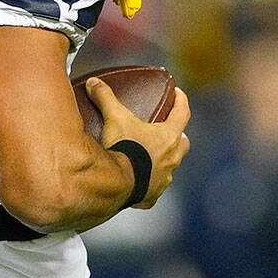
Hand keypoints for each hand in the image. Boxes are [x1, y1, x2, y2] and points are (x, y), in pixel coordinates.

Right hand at [87, 78, 190, 207]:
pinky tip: (136, 181)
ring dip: (162, 161)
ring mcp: (164, 178)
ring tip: (147, 156)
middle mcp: (172, 158)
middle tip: (166, 130)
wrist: (118, 182)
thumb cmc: (124, 148)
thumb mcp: (115, 117)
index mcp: (169, 136)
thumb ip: (106, 98)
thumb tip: (94, 83)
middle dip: (178, 136)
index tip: (179, 93)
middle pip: (183, 143)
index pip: (183, 113)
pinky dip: (146, 184)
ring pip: (169, 167)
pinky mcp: (151, 195)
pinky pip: (153, 188)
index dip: (181, 101)